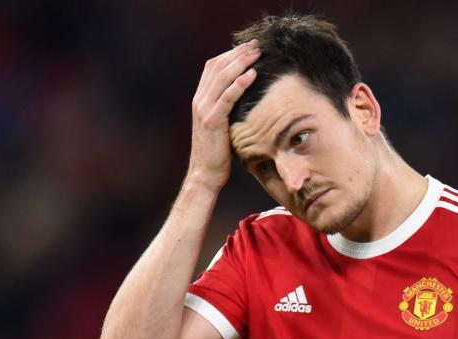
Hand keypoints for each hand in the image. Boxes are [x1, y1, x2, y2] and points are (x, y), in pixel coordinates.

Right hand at [187, 40, 259, 191]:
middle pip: (217, 66)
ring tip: (257, 53)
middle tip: (257, 44)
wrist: (205, 174)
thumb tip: (246, 96)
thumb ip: (227, 108)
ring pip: (222, 78)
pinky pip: (227, 97)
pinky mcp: (212, 121)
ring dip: (241, 62)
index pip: (213, 67)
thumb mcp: (221, 125)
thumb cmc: (217, 153)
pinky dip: (240, 83)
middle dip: (238, 53)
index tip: (249, 47)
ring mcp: (204, 110)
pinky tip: (253, 75)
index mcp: (200, 99)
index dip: (230, 54)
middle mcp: (199, 101)